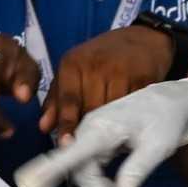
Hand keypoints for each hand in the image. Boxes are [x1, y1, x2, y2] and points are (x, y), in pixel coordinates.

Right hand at [15, 79, 187, 186]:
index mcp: (102, 128)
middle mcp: (90, 132)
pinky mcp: (97, 146)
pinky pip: (95, 174)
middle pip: (83, 175)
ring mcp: (92, 139)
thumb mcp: (159, 145)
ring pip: (89, 178)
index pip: (71, 152)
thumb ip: (137, 169)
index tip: (28, 183)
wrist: (174, 101)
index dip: (49, 169)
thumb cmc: (167, 118)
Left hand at [39, 25, 173, 141]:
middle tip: (90, 146)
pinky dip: (130, 119)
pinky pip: (133, 107)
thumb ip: (57, 99)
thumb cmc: (100, 59)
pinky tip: (128, 124)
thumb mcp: (73, 71)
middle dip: (89, 128)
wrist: (141, 40)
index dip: (67, 122)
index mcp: (73, 63)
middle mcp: (96, 65)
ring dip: (110, 127)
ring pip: (112, 111)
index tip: (66, 143)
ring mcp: (121, 70)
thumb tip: (44, 127)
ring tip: (109, 138)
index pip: (68, 98)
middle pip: (91, 109)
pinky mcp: (143, 78)